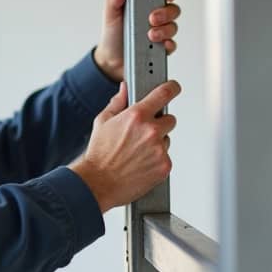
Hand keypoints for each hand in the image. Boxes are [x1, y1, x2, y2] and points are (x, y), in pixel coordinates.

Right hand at [69, 80, 180, 212]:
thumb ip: (118, 102)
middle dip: (159, 124)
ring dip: (157, 143)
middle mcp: (151, 131)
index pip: (164, 93)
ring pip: (167, 140)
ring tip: (137, 152)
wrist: (98, 183)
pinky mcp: (164, 166)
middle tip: (143, 133)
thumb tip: (125, 89)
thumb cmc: (99, 154)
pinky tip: (141, 163)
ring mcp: (159, 149)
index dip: (171, 88)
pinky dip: (157, 160)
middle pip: (170, 119)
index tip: (173, 88)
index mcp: (137, 115)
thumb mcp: (103, 121)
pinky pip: (166, 157)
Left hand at [93, 0, 180, 82]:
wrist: (111, 61)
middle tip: (152, 18)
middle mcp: (156, 15)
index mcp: (145, 2)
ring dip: (164, 30)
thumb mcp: (110, 15)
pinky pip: (172, 45)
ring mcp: (161, 31)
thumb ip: (113, 1)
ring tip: (150, 35)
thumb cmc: (113, 34)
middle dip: (166, 12)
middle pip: (172, 9)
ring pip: (173, 26)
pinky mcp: (162, 47)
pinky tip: (161, 44)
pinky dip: (168, 44)